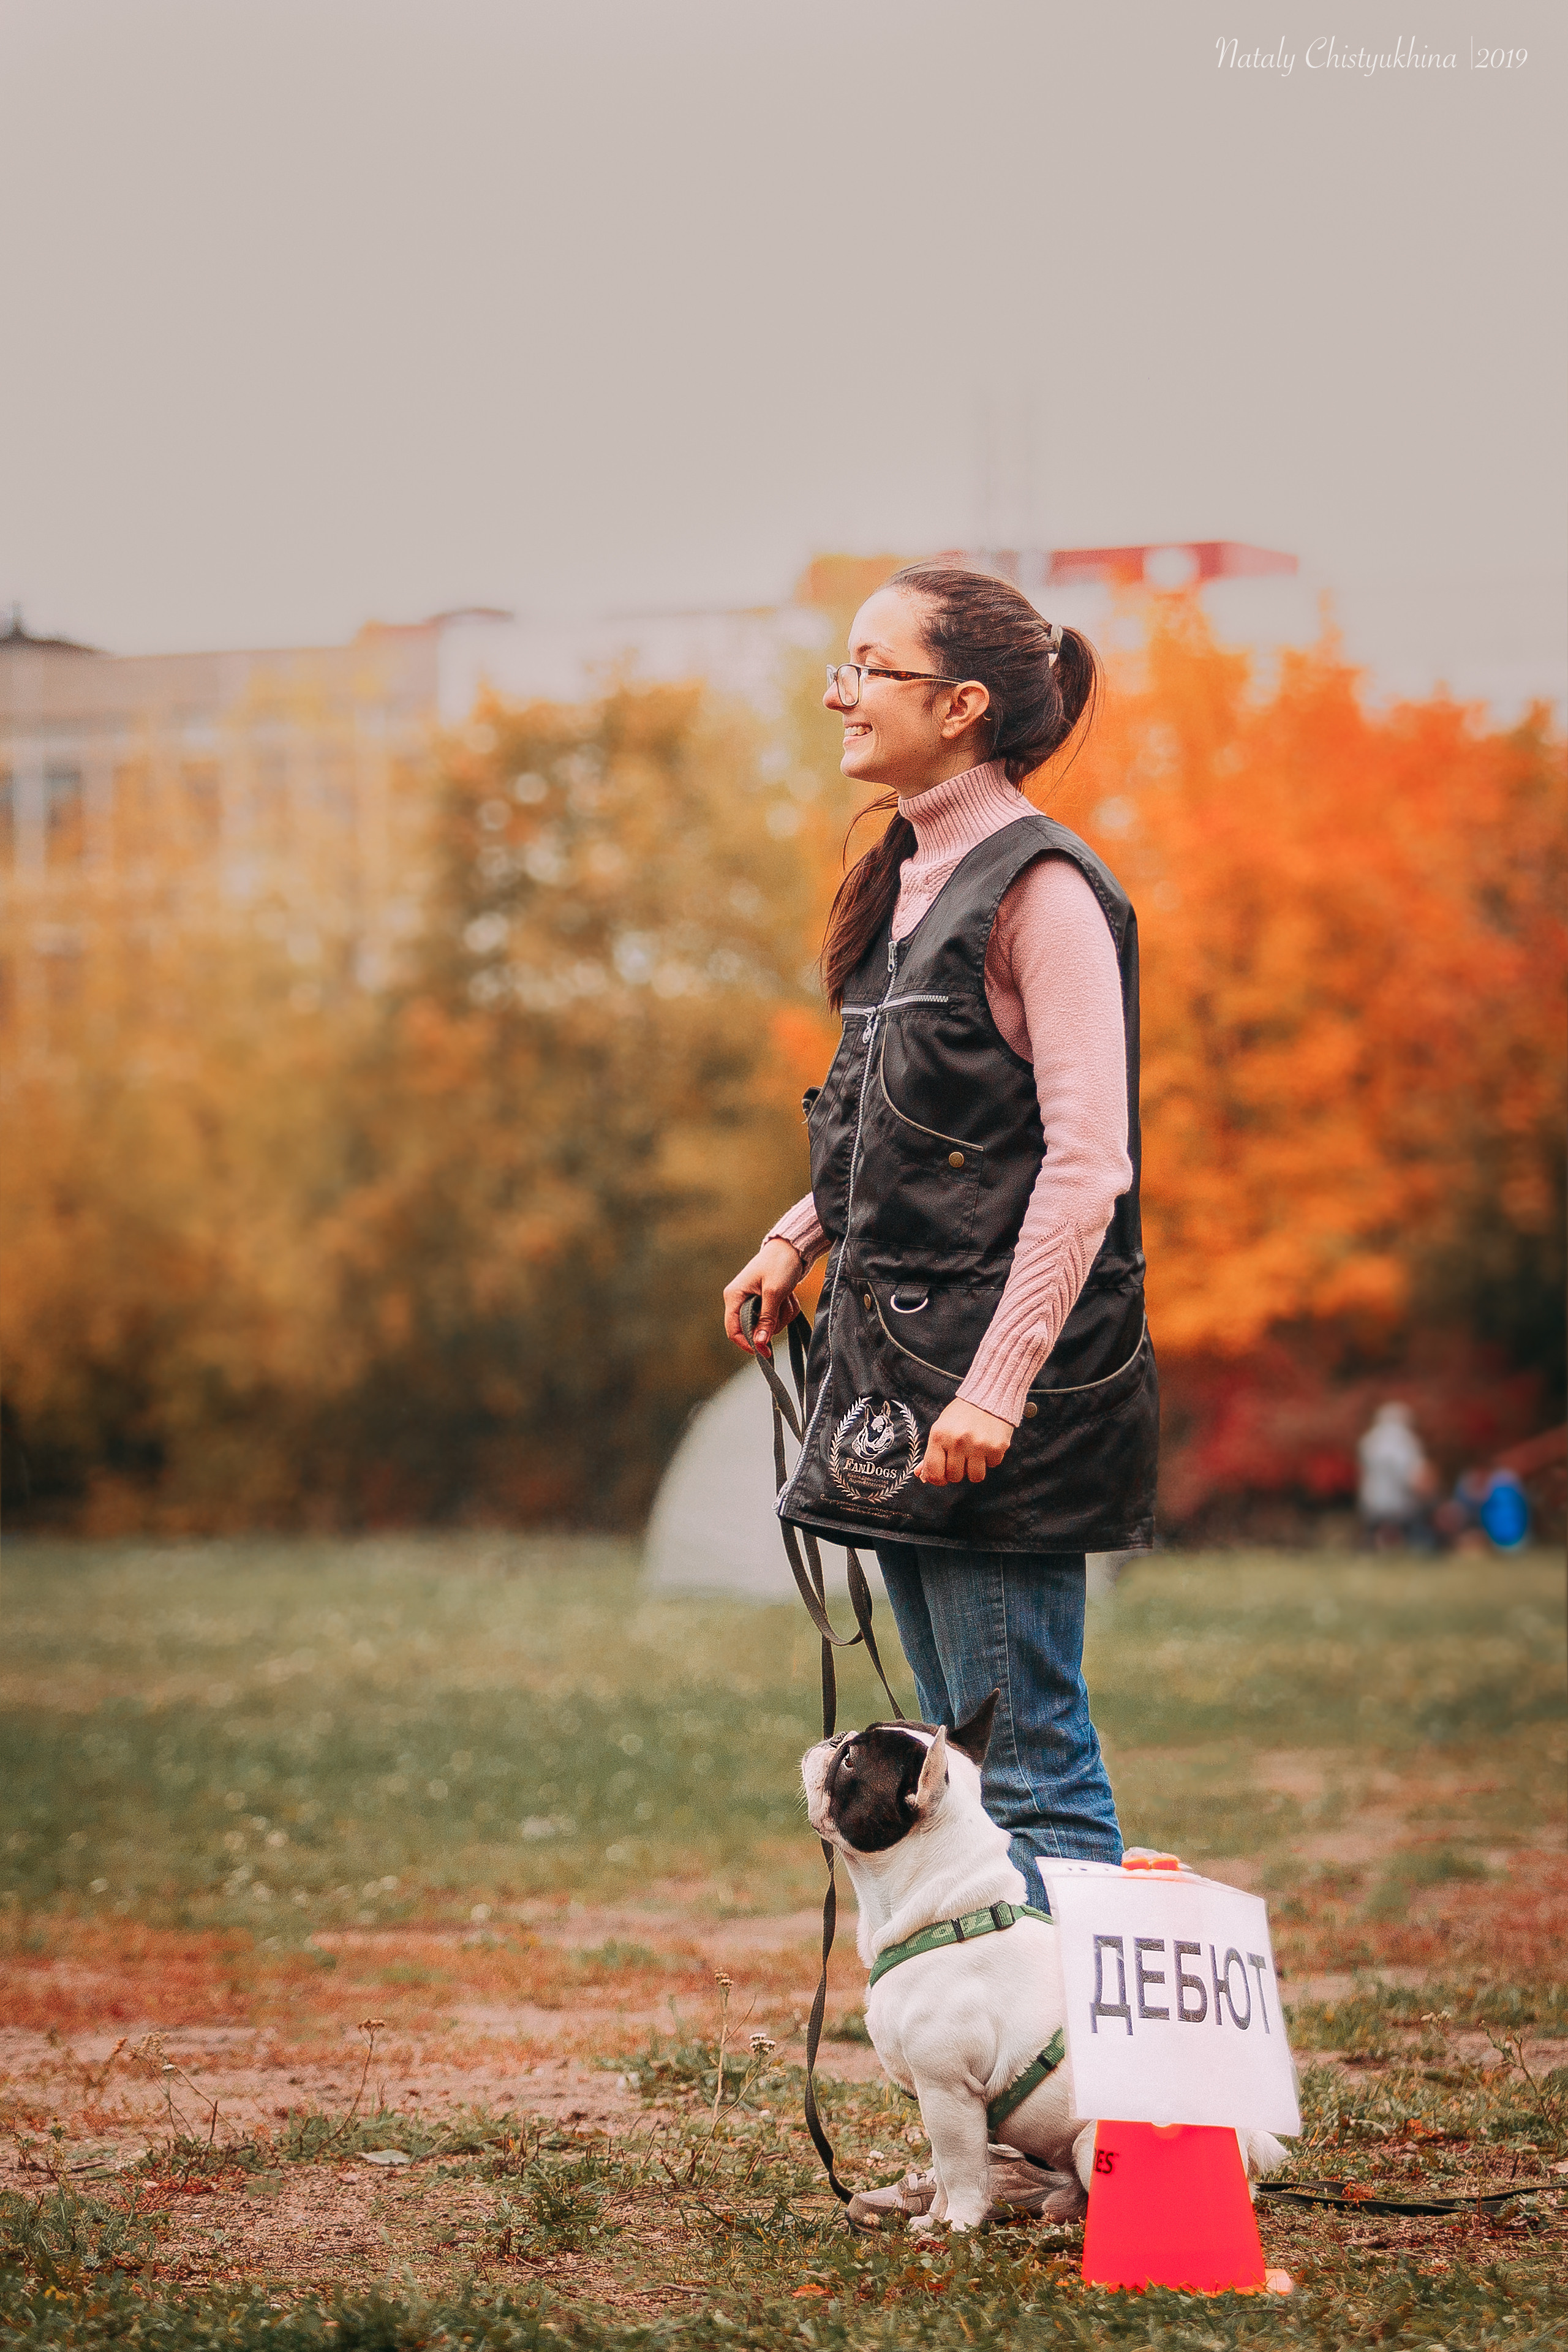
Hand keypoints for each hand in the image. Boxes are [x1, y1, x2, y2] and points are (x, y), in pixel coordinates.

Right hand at [723, 1239, 804, 1359]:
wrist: (792, 1248)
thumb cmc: (780, 1264)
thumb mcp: (774, 1292)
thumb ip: (767, 1319)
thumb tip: (761, 1343)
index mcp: (734, 1296)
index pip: (733, 1331)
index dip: (748, 1344)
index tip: (766, 1351)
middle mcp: (740, 1301)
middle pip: (754, 1329)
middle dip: (773, 1323)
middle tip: (782, 1305)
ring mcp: (753, 1302)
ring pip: (768, 1325)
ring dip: (782, 1315)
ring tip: (787, 1296)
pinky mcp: (765, 1302)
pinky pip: (776, 1317)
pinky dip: (786, 1310)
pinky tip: (788, 1296)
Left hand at [917, 1399, 1014, 1484]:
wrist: (989, 1394)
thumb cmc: (962, 1413)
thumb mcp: (941, 1427)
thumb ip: (931, 1452)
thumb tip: (920, 1474)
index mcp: (939, 1436)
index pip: (934, 1473)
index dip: (937, 1479)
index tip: (942, 1476)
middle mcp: (958, 1442)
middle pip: (955, 1477)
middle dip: (958, 1471)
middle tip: (961, 1457)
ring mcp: (978, 1445)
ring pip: (975, 1477)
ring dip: (975, 1468)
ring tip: (975, 1453)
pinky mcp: (996, 1447)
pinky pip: (992, 1465)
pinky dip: (990, 1458)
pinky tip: (987, 1443)